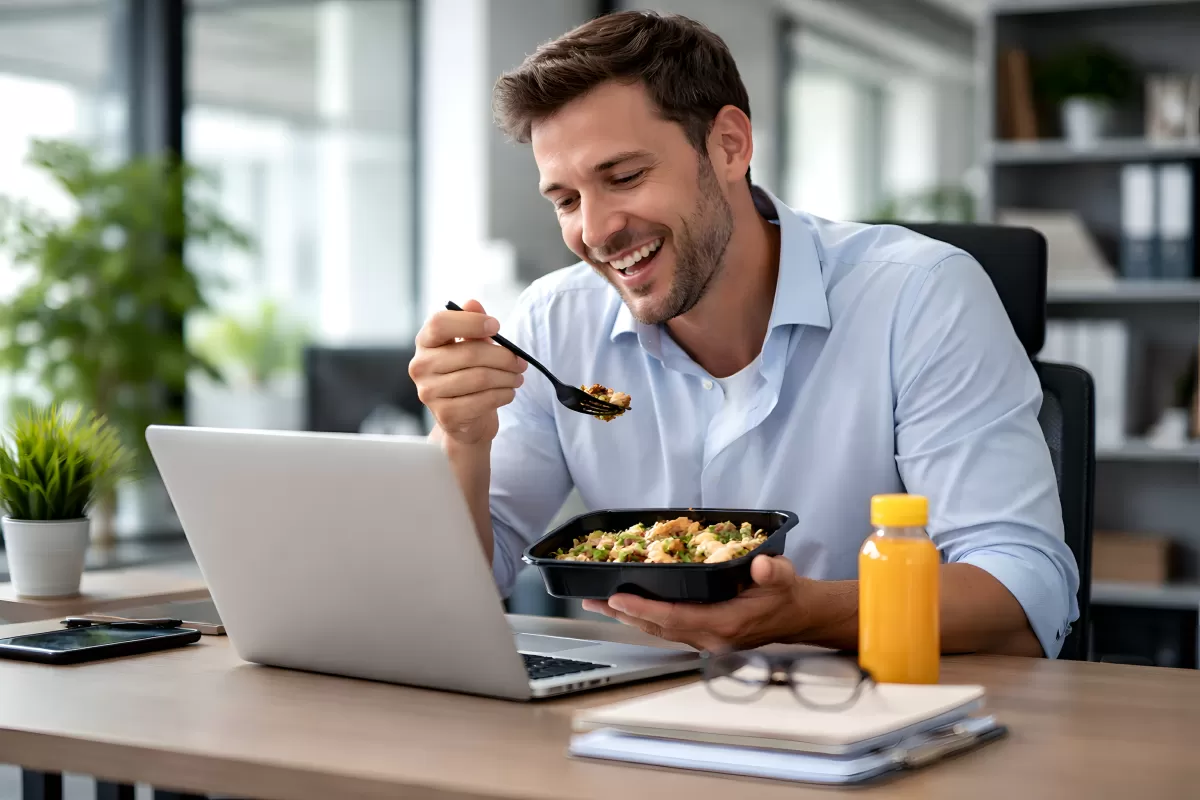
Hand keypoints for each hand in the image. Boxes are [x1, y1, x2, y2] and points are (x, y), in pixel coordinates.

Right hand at [408, 299, 527, 445]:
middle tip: (521, 362)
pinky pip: (483, 400)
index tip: (496, 326)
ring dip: (507, 377)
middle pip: (469, 353)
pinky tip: (508, 392)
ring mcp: (429, 392)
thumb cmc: (468, 375)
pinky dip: (503, 394)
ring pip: (480, 378)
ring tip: (517, 377)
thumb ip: (472, 323)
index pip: (439, 323)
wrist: (464, 419)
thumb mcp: (471, 345)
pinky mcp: (445, 415)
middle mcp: (421, 366)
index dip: (471, 322)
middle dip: (503, 357)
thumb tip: (473, 303)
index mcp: (425, 342)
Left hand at [581, 555, 808, 650]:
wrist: (797, 615)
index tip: (618, 598)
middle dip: (624, 614)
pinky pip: (666, 629)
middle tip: (592, 600)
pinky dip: (645, 618)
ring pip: (659, 631)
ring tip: (599, 604)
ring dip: (629, 618)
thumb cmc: (786, 594)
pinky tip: (628, 608)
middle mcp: (710, 638)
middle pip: (658, 628)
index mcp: (725, 624)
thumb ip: (773, 571)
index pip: (675, 618)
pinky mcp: (702, 635)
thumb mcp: (784, 576)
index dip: (645, 609)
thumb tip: (760, 566)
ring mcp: (705, 641)